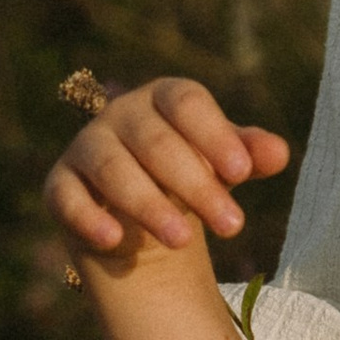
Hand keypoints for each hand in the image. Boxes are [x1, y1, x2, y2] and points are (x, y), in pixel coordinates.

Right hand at [45, 76, 288, 270]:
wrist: (141, 217)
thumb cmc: (193, 175)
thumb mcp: (226, 165)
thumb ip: (251, 155)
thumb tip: (279, 152)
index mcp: (164, 97)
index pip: (187, 103)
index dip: (214, 134)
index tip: (245, 172)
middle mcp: (121, 115)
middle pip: (156, 142)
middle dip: (196, 185)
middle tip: (233, 225)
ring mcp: (86, 148)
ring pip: (113, 169)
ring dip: (148, 205)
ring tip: (184, 242)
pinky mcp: (60, 185)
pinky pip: (67, 198)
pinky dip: (89, 218)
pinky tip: (116, 240)